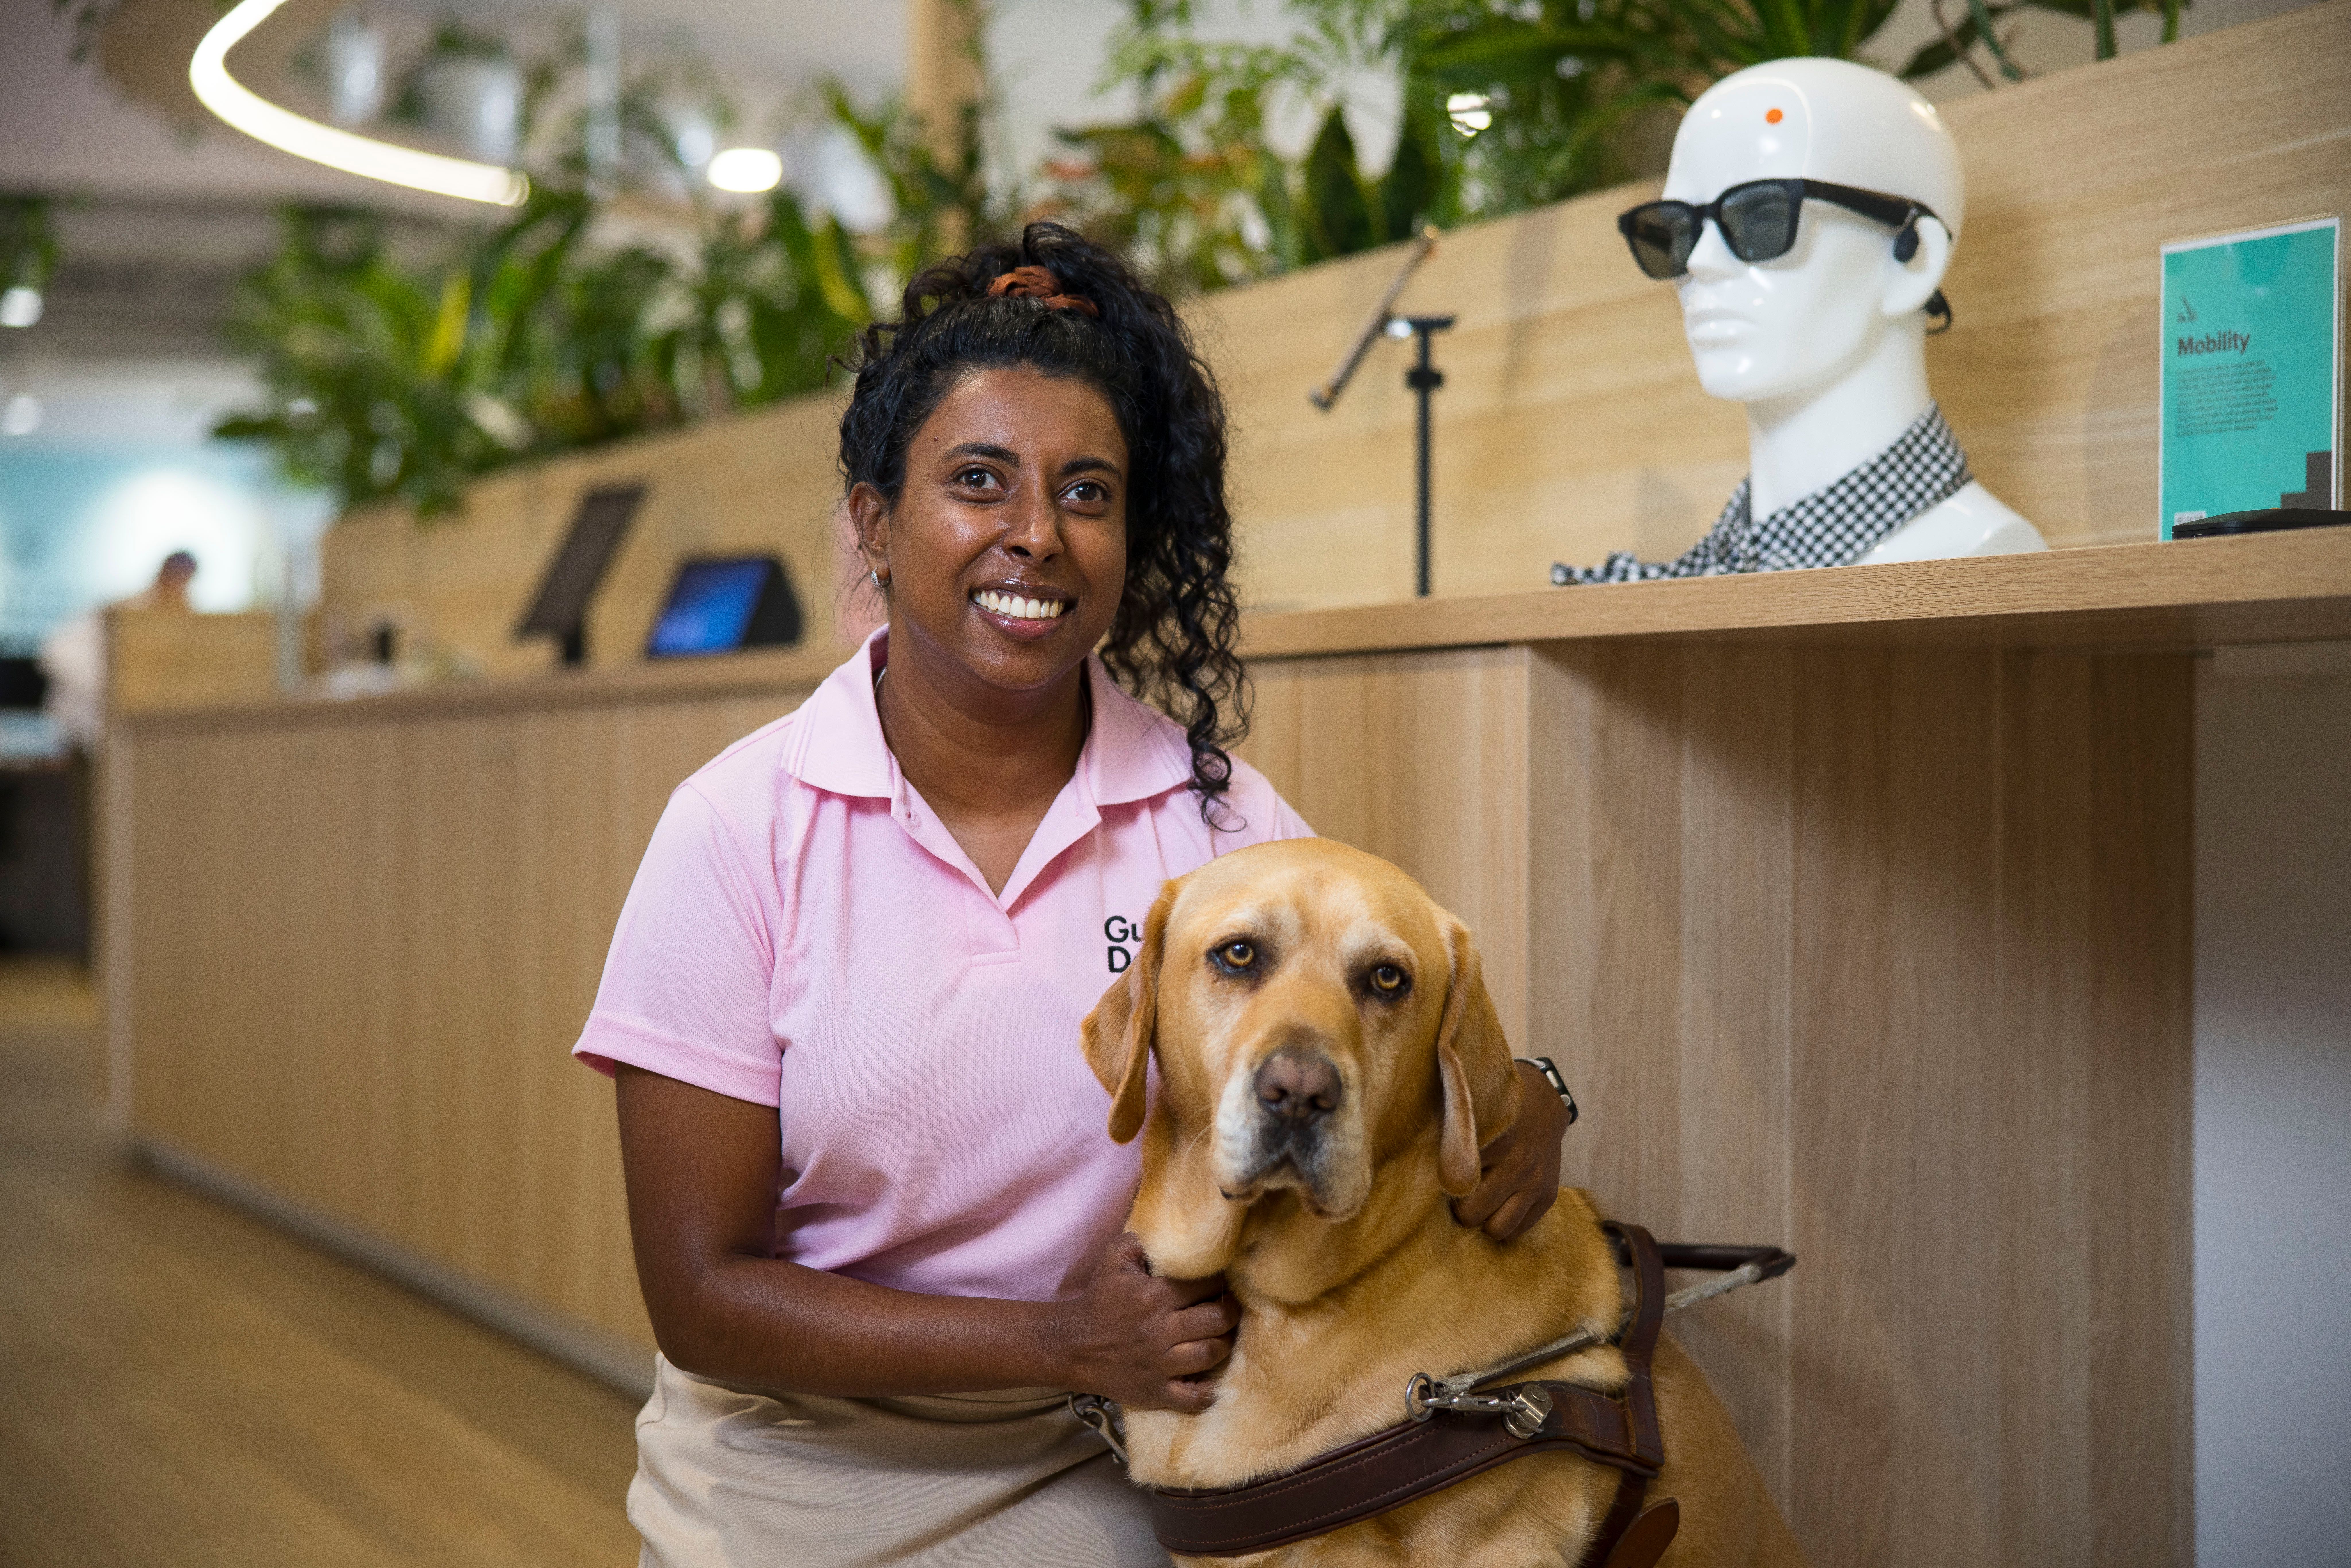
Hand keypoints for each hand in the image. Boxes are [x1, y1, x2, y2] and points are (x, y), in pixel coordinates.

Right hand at [1054, 1233, 1239, 1412]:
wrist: (1072, 1345)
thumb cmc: (1098, 1299)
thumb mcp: (1113, 1258)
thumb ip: (1142, 1240)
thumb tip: (1170, 1236)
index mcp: (1153, 1296)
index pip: (1204, 1285)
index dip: (1218, 1282)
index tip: (1221, 1283)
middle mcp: (1160, 1331)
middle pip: (1216, 1319)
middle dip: (1231, 1311)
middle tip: (1230, 1308)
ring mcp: (1159, 1364)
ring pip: (1210, 1354)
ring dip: (1224, 1344)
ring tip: (1223, 1336)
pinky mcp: (1155, 1391)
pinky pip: (1193, 1398)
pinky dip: (1208, 1393)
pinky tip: (1212, 1381)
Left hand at [1451, 1061, 1569, 1241]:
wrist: (1545, 1099)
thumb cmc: (1495, 1105)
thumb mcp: (1469, 1108)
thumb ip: (1446, 1131)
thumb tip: (1409, 1155)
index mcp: (1492, 1141)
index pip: (1453, 1183)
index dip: (1439, 1189)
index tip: (1438, 1182)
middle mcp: (1516, 1164)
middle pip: (1472, 1214)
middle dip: (1460, 1210)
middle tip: (1457, 1196)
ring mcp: (1535, 1182)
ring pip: (1498, 1229)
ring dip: (1484, 1222)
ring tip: (1478, 1205)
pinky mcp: (1549, 1195)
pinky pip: (1520, 1229)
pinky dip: (1506, 1225)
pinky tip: (1498, 1207)